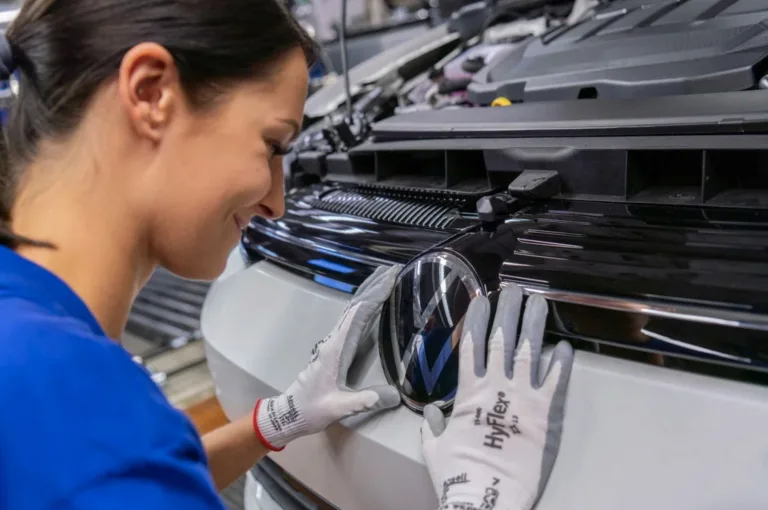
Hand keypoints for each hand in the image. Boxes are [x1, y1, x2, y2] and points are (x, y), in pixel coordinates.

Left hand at [254, 264, 402, 449]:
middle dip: (374, 286)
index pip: (358, 314)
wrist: (291, 413)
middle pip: (355, 305)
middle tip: (394, 268)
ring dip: (369, 293)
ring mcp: (334, 343)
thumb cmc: (311, 409)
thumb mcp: (338, 408)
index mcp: (336, 349)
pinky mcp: (336, 349)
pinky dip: (365, 307)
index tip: (392, 279)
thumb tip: (396, 395)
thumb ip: (365, 401)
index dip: (375, 295)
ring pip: (353, 310)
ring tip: (386, 278)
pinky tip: (373, 304)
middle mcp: (334, 340)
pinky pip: (352, 321)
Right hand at [421, 285, 573, 509]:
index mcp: (469, 391)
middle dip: (507, 310)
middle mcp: (497, 386)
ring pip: (530, 350)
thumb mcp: (435, 447)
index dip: (476, 319)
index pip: (471, 345)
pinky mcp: (548, 413)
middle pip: (502, 338)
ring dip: (534, 323)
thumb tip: (429, 412)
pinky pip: (557, 381)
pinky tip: (566, 345)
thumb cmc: (458, 474)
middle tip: (513, 289)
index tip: (481, 298)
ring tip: (539, 302)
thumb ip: (433, 426)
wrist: (489, 497)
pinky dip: (561, 362)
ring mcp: (524, 397)